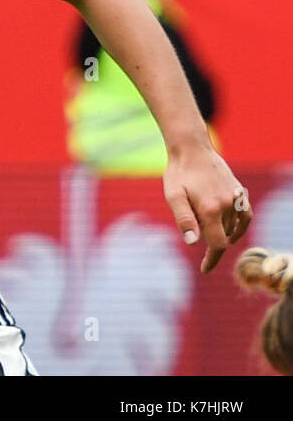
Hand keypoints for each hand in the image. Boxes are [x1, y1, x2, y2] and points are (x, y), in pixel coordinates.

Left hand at [163, 144, 251, 273]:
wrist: (192, 149)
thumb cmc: (178, 173)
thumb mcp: (173, 196)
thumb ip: (184, 219)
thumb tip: (193, 242)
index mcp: (210, 210)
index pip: (217, 245)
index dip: (211, 260)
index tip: (204, 270)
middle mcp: (228, 206)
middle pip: (223, 237)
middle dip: (210, 242)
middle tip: (196, 234)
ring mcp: (236, 198)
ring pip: (232, 227)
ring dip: (222, 233)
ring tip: (205, 227)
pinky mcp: (240, 192)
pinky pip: (246, 216)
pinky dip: (240, 226)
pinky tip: (230, 231)